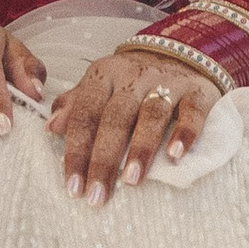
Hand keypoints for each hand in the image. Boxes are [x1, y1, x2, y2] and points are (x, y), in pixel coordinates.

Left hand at [49, 49, 218, 201]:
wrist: (182, 51)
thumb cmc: (132, 81)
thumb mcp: (101, 86)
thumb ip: (76, 105)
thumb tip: (51, 128)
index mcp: (104, 75)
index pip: (85, 113)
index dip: (76, 150)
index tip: (72, 185)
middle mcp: (134, 76)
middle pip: (115, 118)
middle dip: (103, 159)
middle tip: (97, 195)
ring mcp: (168, 82)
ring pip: (151, 114)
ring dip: (141, 149)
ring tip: (131, 181)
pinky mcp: (197, 91)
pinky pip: (192, 111)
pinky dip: (185, 133)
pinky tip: (176, 156)